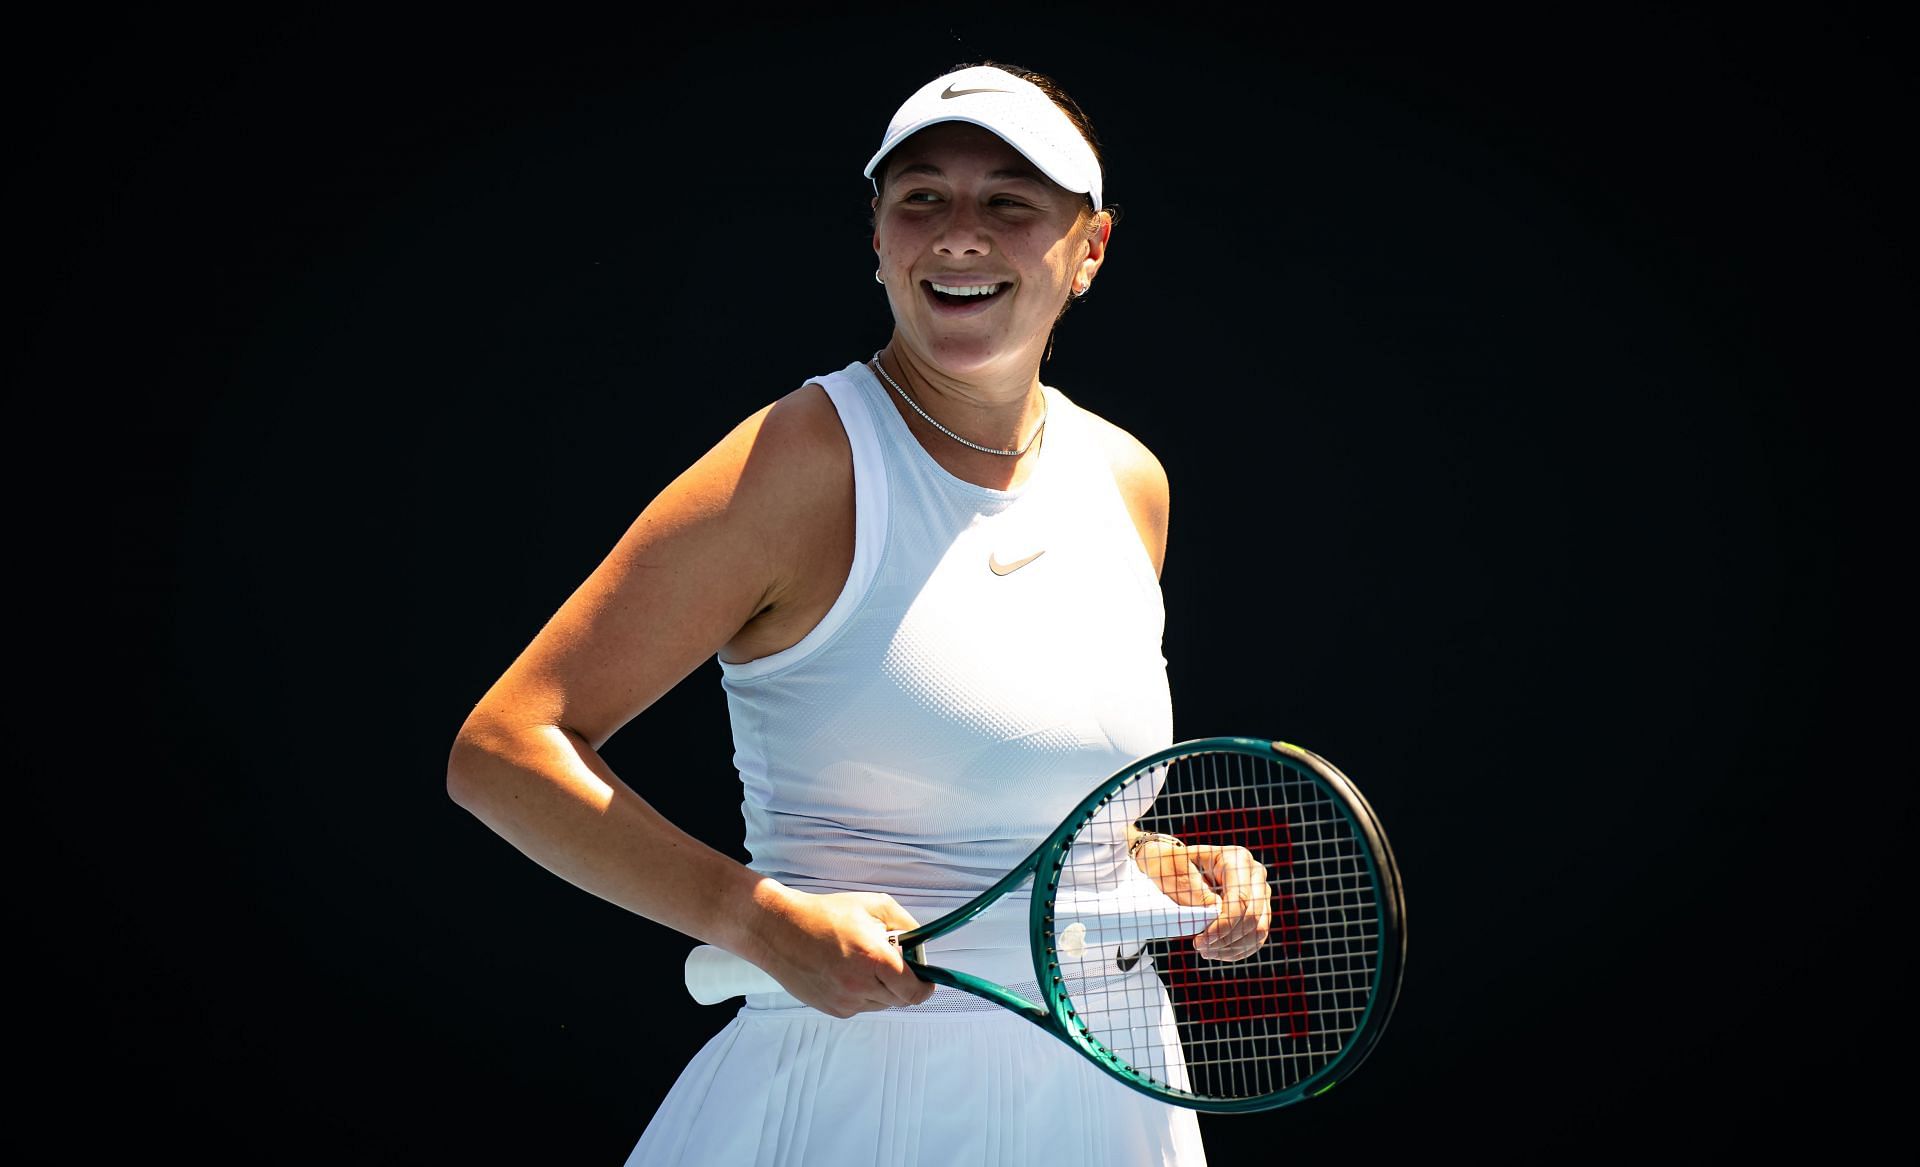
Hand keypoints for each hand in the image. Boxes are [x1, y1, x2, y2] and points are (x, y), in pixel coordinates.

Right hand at [752, 887, 935, 1016]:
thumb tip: (922, 946)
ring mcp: (844, 1001)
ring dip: (881, 988)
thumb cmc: (824, 914)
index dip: (925, 985)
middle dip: (903, 982)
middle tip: (890, 960)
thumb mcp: (874, 906)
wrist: (779, 929)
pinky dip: (862, 992)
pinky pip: (860, 1006)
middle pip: (900, 999)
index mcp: (874, 959)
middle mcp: (859, 985)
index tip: (926, 978)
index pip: (914, 990)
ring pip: (881, 1004)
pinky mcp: (832, 1009)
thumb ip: (907, 926)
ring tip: (862, 962)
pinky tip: (846, 971)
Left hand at [1133, 837, 1271, 961]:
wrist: (1174, 866)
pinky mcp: (1260, 909)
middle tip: (1200, 947)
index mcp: (1236, 858)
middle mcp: (1254, 873)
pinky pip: (1257, 937)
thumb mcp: (1174, 872)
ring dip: (1232, 947)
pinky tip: (1217, 951)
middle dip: (1226, 938)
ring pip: (1258, 929)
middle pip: (1253, 916)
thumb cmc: (1171, 866)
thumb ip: (1193, 889)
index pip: (1240, 897)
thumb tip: (1215, 909)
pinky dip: (1238, 949)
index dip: (1224, 924)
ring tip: (1206, 951)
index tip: (1201, 941)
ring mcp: (1261, 892)